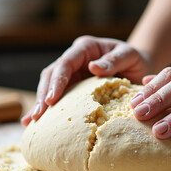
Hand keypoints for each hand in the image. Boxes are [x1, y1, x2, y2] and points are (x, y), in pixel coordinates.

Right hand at [21, 36, 151, 125]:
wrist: (139, 68)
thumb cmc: (136, 61)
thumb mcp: (130, 56)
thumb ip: (114, 60)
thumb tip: (93, 67)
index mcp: (86, 48)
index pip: (66, 63)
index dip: (57, 81)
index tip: (52, 99)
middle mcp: (75, 59)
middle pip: (52, 75)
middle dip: (43, 95)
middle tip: (37, 115)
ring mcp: (72, 73)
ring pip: (49, 86)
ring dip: (41, 103)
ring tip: (30, 121)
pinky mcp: (73, 87)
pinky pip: (56, 97)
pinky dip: (46, 109)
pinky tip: (32, 122)